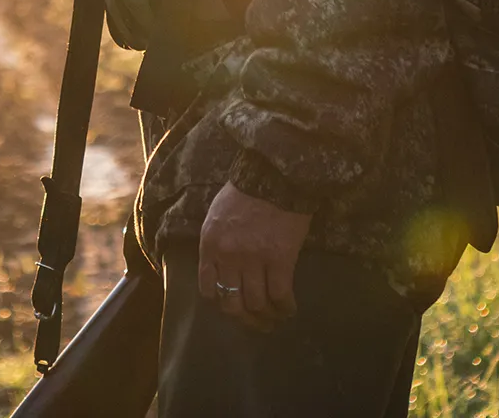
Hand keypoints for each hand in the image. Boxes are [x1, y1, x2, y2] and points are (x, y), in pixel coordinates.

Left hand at [198, 182, 311, 331]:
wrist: (274, 175)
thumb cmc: (245, 192)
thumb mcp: (216, 216)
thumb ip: (216, 243)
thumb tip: (221, 269)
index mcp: (210, 245)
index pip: (208, 289)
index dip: (222, 303)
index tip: (233, 306)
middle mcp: (228, 257)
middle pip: (232, 303)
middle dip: (245, 320)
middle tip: (256, 324)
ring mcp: (254, 259)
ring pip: (256, 304)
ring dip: (266, 317)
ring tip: (275, 318)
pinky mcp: (280, 259)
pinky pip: (280, 294)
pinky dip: (285, 307)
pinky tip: (289, 309)